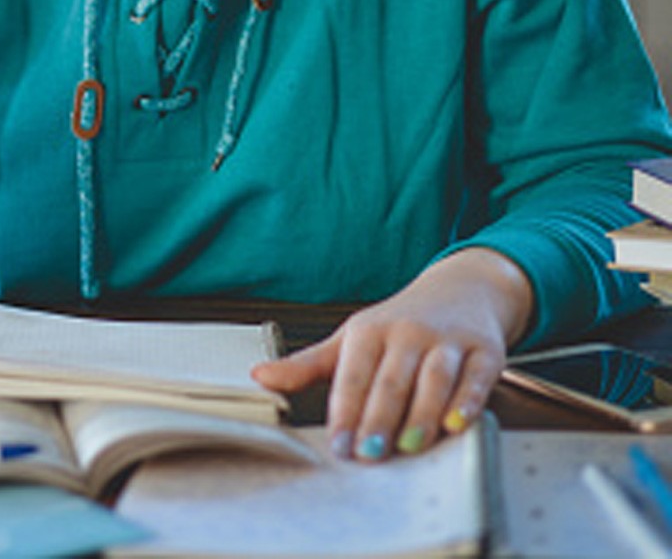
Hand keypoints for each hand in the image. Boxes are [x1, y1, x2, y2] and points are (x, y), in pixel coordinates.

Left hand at [251, 248, 533, 460]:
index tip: (338, 445)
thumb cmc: (398, 324)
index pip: (352, 374)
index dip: (345, 411)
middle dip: (379, 418)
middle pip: (391, 379)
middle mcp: (407, 333)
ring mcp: (447, 341)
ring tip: (408, 445)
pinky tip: (457, 423)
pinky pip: (477, 377)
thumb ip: (309, 365)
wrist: (460, 291)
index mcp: (369, 331)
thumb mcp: (350, 339)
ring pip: (434, 378)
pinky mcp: (484, 351)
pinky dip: (468, 401)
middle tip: (370, 454)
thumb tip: (260, 377)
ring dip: (421, 413)